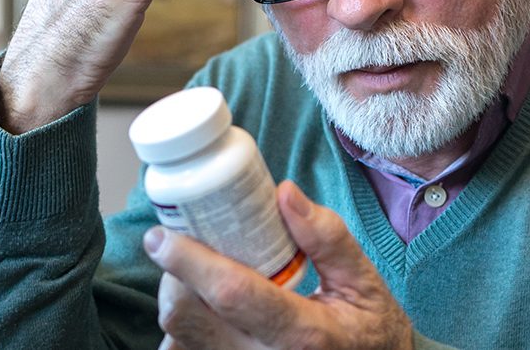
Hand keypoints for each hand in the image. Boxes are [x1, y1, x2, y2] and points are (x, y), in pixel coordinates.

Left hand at [144, 181, 414, 349]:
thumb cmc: (368, 330)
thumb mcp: (364, 281)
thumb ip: (327, 237)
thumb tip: (284, 194)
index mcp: (303, 334)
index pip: (231, 293)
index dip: (190, 261)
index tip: (161, 235)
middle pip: (188, 316)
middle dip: (175, 274)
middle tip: (184, 246)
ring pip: (179, 337)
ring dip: (178, 297)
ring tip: (201, 273)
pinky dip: (186, 327)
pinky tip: (208, 308)